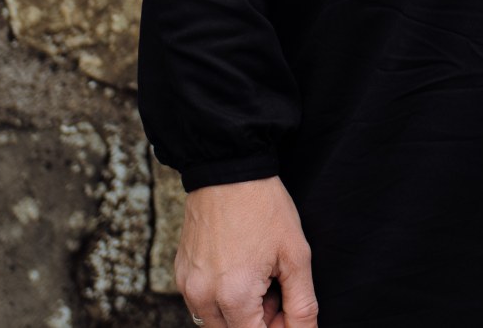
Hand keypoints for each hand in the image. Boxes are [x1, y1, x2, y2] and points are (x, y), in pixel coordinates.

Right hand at [176, 176, 318, 327]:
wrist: (228, 169)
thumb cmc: (264, 208)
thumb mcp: (295, 256)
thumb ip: (302, 305)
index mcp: (234, 296)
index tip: (288, 306)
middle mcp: (203, 297)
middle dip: (259, 321)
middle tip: (277, 288)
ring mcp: (187, 286)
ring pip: (216, 322)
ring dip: (240, 313)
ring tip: (259, 277)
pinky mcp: (180, 274)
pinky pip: (201, 303)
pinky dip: (222, 298)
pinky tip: (239, 270)